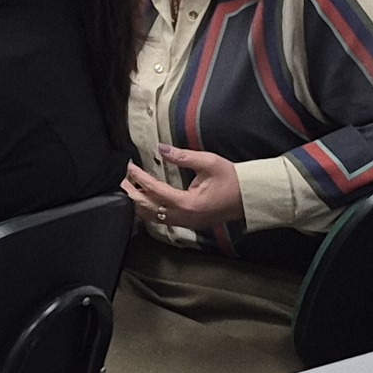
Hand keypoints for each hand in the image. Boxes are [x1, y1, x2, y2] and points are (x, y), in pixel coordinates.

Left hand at [123, 144, 244, 238]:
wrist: (250, 197)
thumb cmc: (232, 179)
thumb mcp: (209, 162)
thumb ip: (182, 156)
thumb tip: (161, 148)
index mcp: (189, 203)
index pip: (156, 190)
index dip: (140, 178)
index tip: (130, 167)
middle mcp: (185, 217)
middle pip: (149, 208)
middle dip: (133, 194)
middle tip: (122, 180)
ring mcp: (187, 223)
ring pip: (155, 217)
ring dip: (140, 203)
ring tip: (129, 189)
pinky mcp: (190, 224)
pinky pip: (164, 220)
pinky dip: (151, 211)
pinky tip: (145, 201)